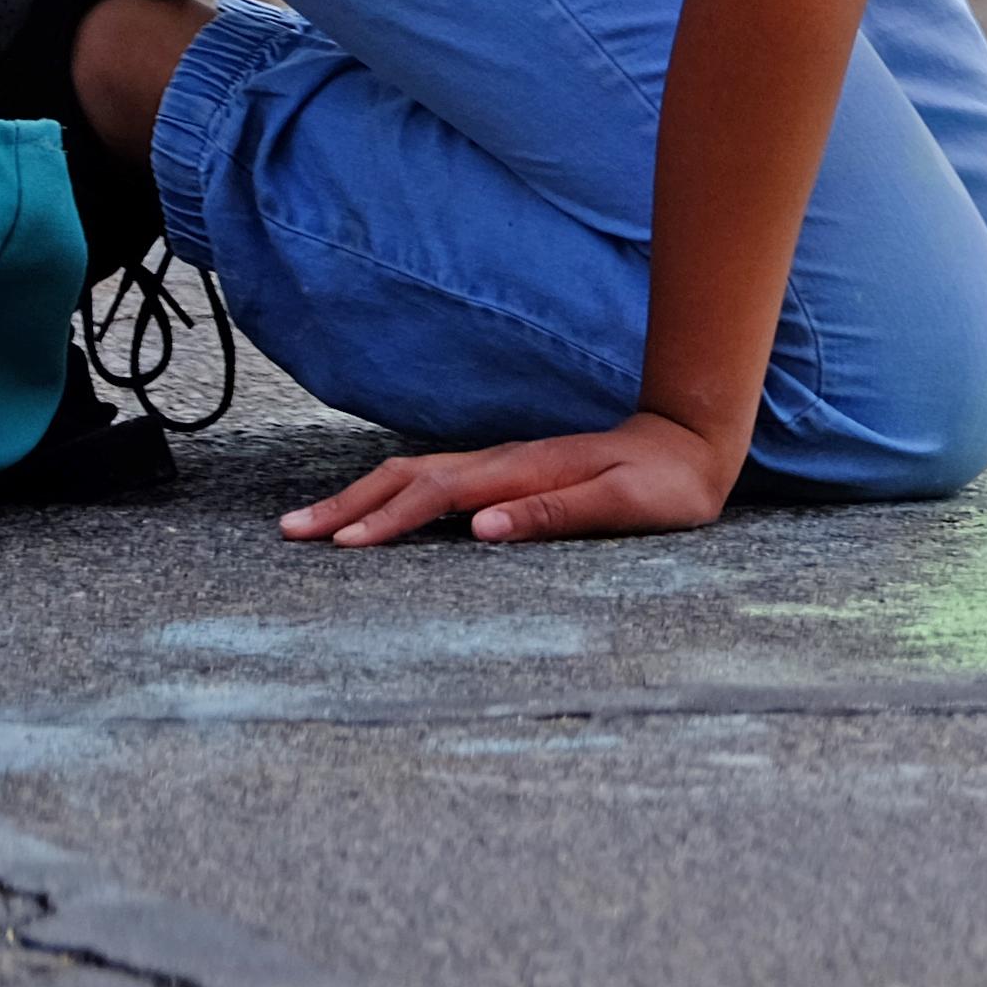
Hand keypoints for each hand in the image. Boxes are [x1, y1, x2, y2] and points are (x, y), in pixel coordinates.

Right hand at [279, 410, 738, 545]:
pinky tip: (374, 513)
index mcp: (524, 471)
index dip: (389, 519)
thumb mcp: (623, 506)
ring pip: (419, 475)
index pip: (440, 494)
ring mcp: (504, 465)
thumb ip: (556, 514)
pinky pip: (437, 482)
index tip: (343, 543)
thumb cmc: (665, 485)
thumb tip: (483, 526)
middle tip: (293, 532)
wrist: (693, 443)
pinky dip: (394, 495)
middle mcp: (505, 462)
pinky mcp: (509, 474)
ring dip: (363, 497)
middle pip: (412, 478)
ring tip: (312, 525)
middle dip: (350, 504)